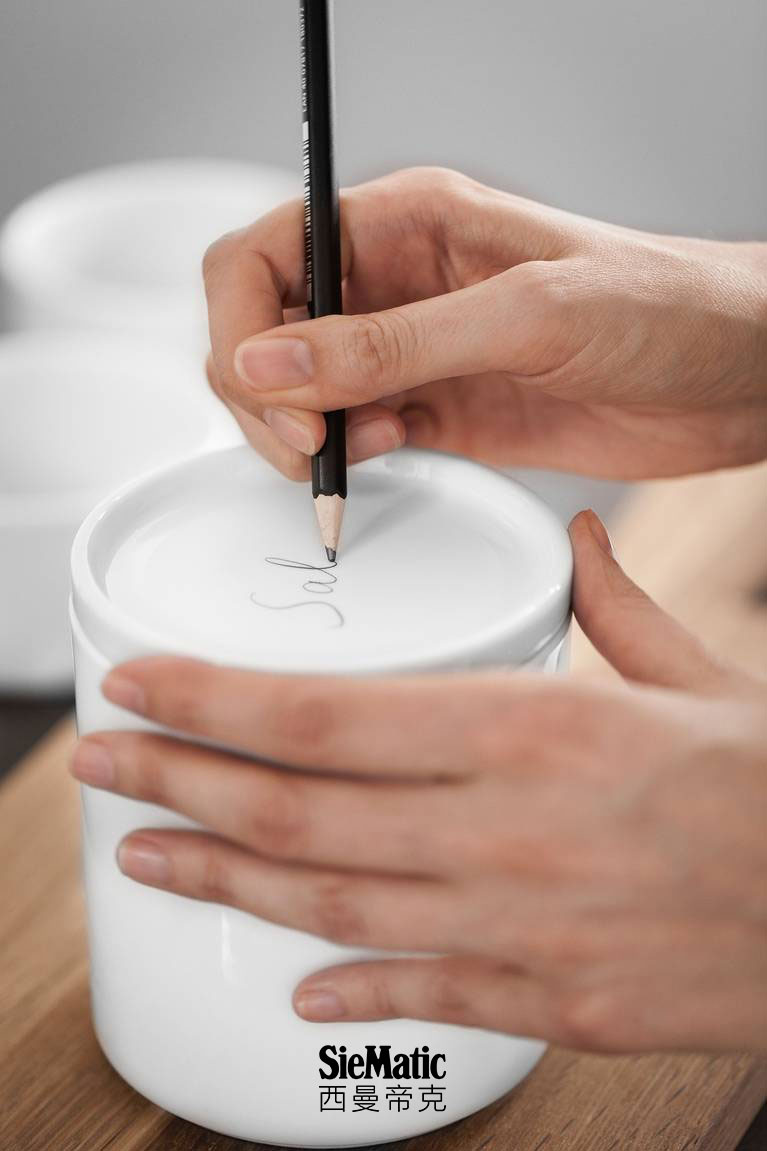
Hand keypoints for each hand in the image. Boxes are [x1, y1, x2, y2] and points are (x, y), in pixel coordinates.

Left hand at [70, 512, 766, 1053]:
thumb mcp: (700, 675)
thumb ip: (614, 608)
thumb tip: (580, 541)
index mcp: (538, 724)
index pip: (330, 711)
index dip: (215, 699)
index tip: (143, 682)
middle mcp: (511, 825)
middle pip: (301, 806)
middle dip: (180, 782)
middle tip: (99, 763)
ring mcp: (526, 923)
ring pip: (335, 903)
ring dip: (225, 879)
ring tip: (144, 857)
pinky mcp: (557, 1000)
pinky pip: (427, 994)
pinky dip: (352, 992)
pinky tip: (295, 984)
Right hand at [204, 167, 766, 479]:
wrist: (735, 377)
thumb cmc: (662, 307)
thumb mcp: (523, 314)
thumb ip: (390, 343)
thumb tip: (265, 362)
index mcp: (406, 221)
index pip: (265, 253)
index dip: (242, 323)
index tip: (270, 390)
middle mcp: (396, 284)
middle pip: (265, 327)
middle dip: (262, 388)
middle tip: (308, 439)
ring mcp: (414, 353)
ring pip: (300, 389)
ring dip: (301, 428)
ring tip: (357, 447)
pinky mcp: (439, 413)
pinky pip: (355, 435)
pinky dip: (346, 456)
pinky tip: (381, 458)